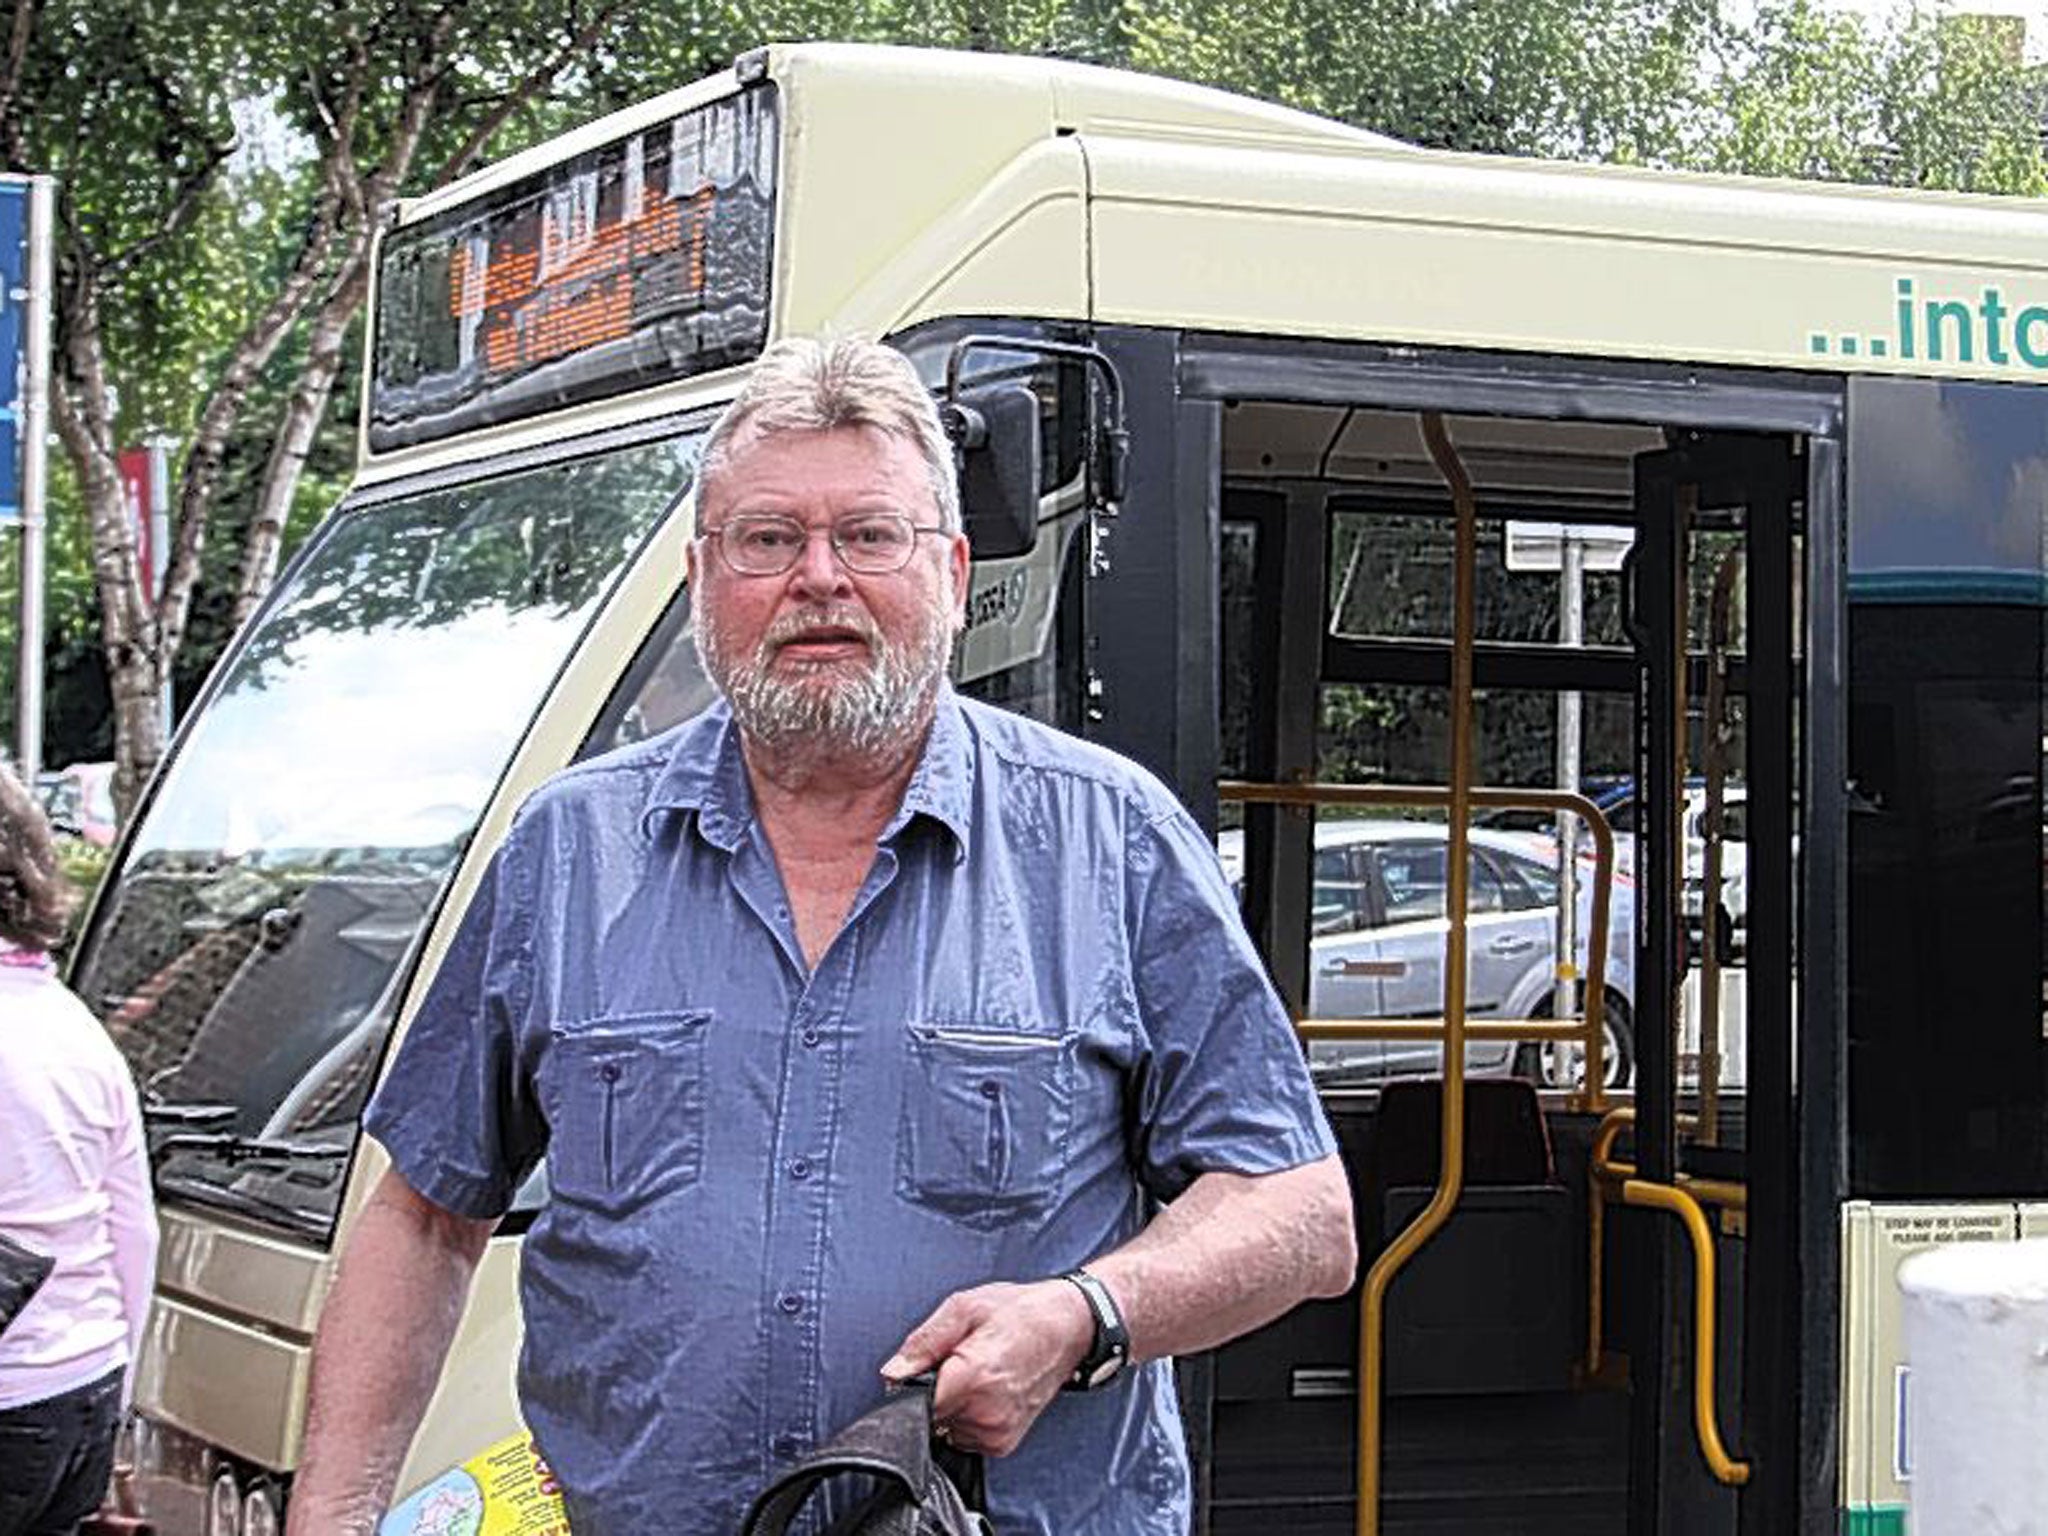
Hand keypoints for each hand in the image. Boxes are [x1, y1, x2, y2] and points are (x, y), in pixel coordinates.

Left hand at [879, 1279, 1096, 1456]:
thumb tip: (894, 1371)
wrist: (1068, 1327)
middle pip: (929, 1416)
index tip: (915, 1373)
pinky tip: (985, 1392)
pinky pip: (965, 1436)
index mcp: (973, 1376)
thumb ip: (924, 1342)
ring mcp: (996, 1432)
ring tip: (975, 1375)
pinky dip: (967, 1417)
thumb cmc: (1021, 1312)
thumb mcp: (965, 1307)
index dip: (908, 1387)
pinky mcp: (1003, 1443)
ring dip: (950, 1407)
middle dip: (933, 1392)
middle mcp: (985, 1411)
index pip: (915, 1404)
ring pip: (946, 1428)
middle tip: (954, 1363)